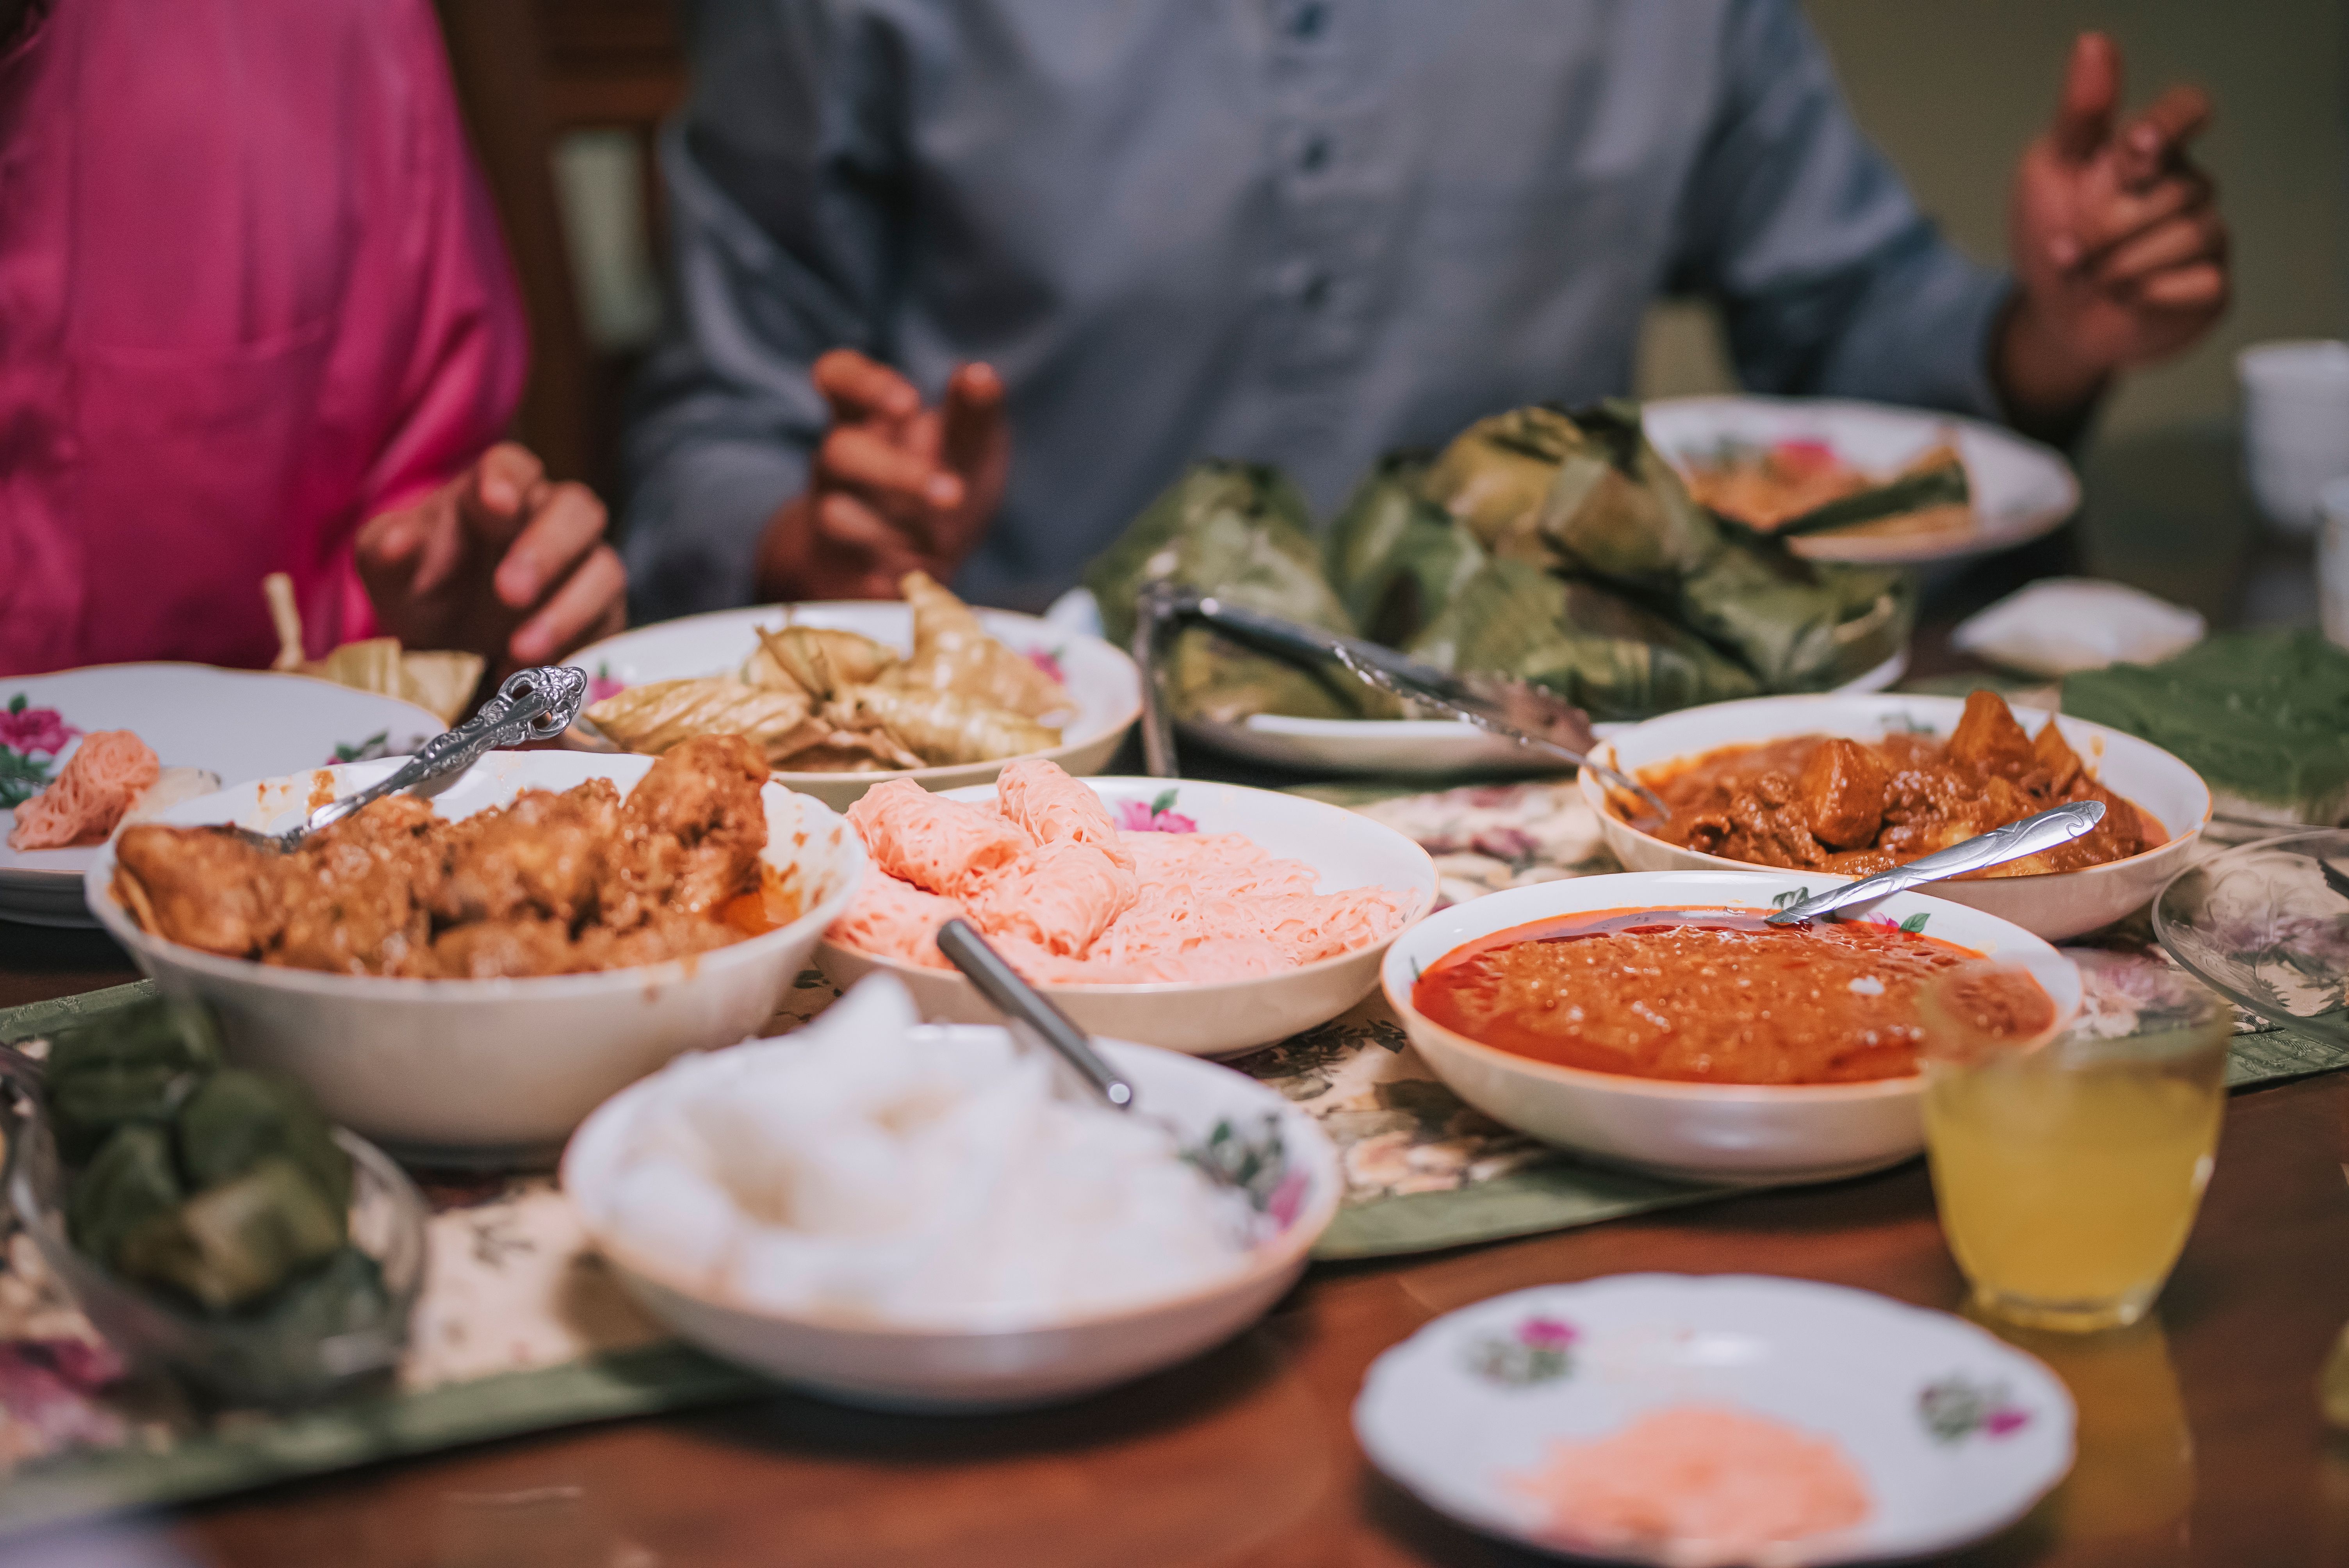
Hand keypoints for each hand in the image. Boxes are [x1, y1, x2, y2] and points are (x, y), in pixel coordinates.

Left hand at [354, 443, 626, 670]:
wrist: (451, 652)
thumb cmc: (424, 591)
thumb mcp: (388, 571)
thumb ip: (387, 550)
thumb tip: (396, 544)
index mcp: (495, 493)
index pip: (514, 466)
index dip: (509, 480)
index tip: (494, 502)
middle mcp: (550, 521)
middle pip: (577, 510)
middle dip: (546, 549)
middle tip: (509, 593)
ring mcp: (584, 569)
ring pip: (604, 571)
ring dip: (567, 611)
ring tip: (519, 652)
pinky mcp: (602, 620)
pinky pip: (606, 630)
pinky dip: (572, 652)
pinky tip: (528, 676)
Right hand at [756, 350, 1008, 600]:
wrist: (904, 570)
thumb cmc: (938, 487)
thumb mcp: (966, 449)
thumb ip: (971, 416)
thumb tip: (980, 374)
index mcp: (866, 421)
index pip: (839, 377)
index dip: (863, 384)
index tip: (909, 402)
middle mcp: (838, 465)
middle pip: (840, 454)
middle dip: (896, 474)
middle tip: (952, 493)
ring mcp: (830, 520)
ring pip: (837, 519)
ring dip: (895, 532)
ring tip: (943, 544)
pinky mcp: (838, 576)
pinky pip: (855, 579)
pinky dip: (891, 580)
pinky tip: (921, 579)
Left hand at [1997, 32, 2227, 436]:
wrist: (2054, 316)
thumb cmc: (2053, 236)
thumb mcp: (2049, 172)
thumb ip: (2079, 116)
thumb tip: (2093, 42)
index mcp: (2150, 154)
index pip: (2187, 111)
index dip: (2171, 124)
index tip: (2134, 148)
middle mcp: (2187, 187)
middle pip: (2173, 188)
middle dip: (2107, 227)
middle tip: (2069, 251)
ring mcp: (2206, 236)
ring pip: (2185, 236)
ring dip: (2119, 265)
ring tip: (2092, 278)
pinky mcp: (2211, 285)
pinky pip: (2196, 282)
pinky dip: (2148, 294)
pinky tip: (2126, 298)